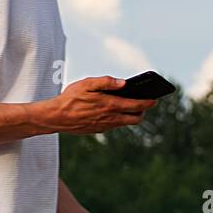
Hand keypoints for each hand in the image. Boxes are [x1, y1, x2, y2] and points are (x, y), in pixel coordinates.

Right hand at [35, 77, 155, 134]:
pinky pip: (115, 125)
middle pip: (136, 118)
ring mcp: (107, 126)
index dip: (148, 102)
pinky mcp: (101, 130)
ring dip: (131, 115)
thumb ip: (106, 82)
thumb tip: (124, 83)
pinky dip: (119, 118)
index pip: (137, 105)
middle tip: (143, 102)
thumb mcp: (87, 84)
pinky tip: (115, 111)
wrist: (57, 117)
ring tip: (131, 105)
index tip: (155, 99)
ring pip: (126, 123)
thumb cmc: (70, 98)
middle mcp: (112, 118)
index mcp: (110, 105)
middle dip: (142, 110)